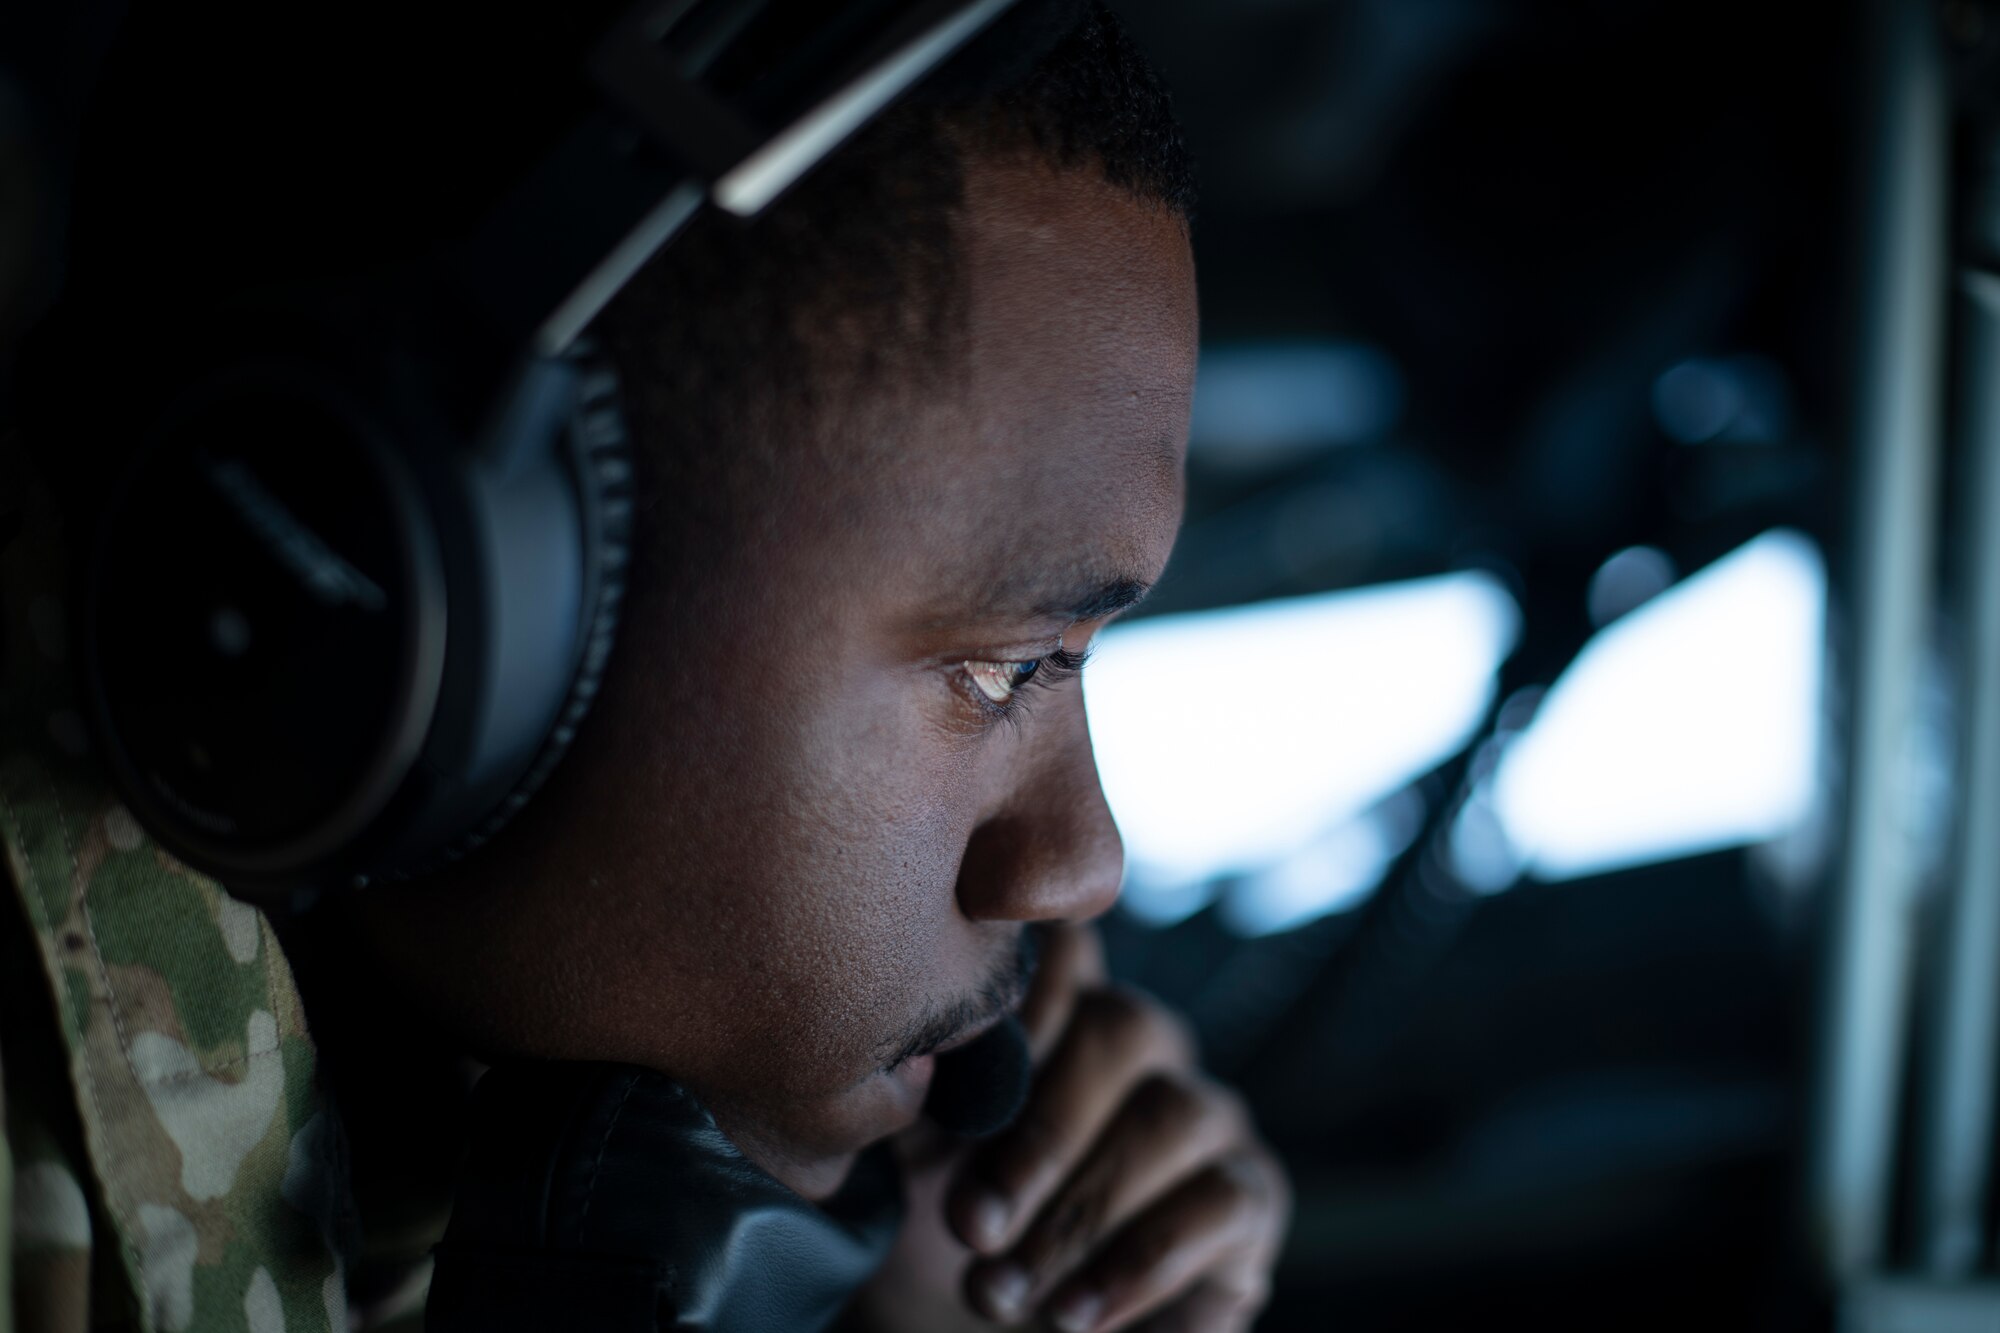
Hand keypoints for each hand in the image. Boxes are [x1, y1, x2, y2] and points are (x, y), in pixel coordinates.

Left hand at [849, 923, 1288, 1332]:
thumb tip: (920, 1077)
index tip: (962, 1081)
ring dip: (1083, 1213)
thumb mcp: (916, 1164)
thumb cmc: (954, 1231)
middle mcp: (1148, 1050)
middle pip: (1127, 1029)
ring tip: (1006, 1292)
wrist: (981, 1326)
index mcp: (1060, 1015)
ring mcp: (1209, 1118)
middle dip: (1042, 1134)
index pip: (1068, 951)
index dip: (1027, 996)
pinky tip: (1079, 1317)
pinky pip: (1227, 1204)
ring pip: (1178, 1116)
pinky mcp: (1250, 1200)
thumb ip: (925, 1105)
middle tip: (972, 1226)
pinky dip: (1146, 1267)